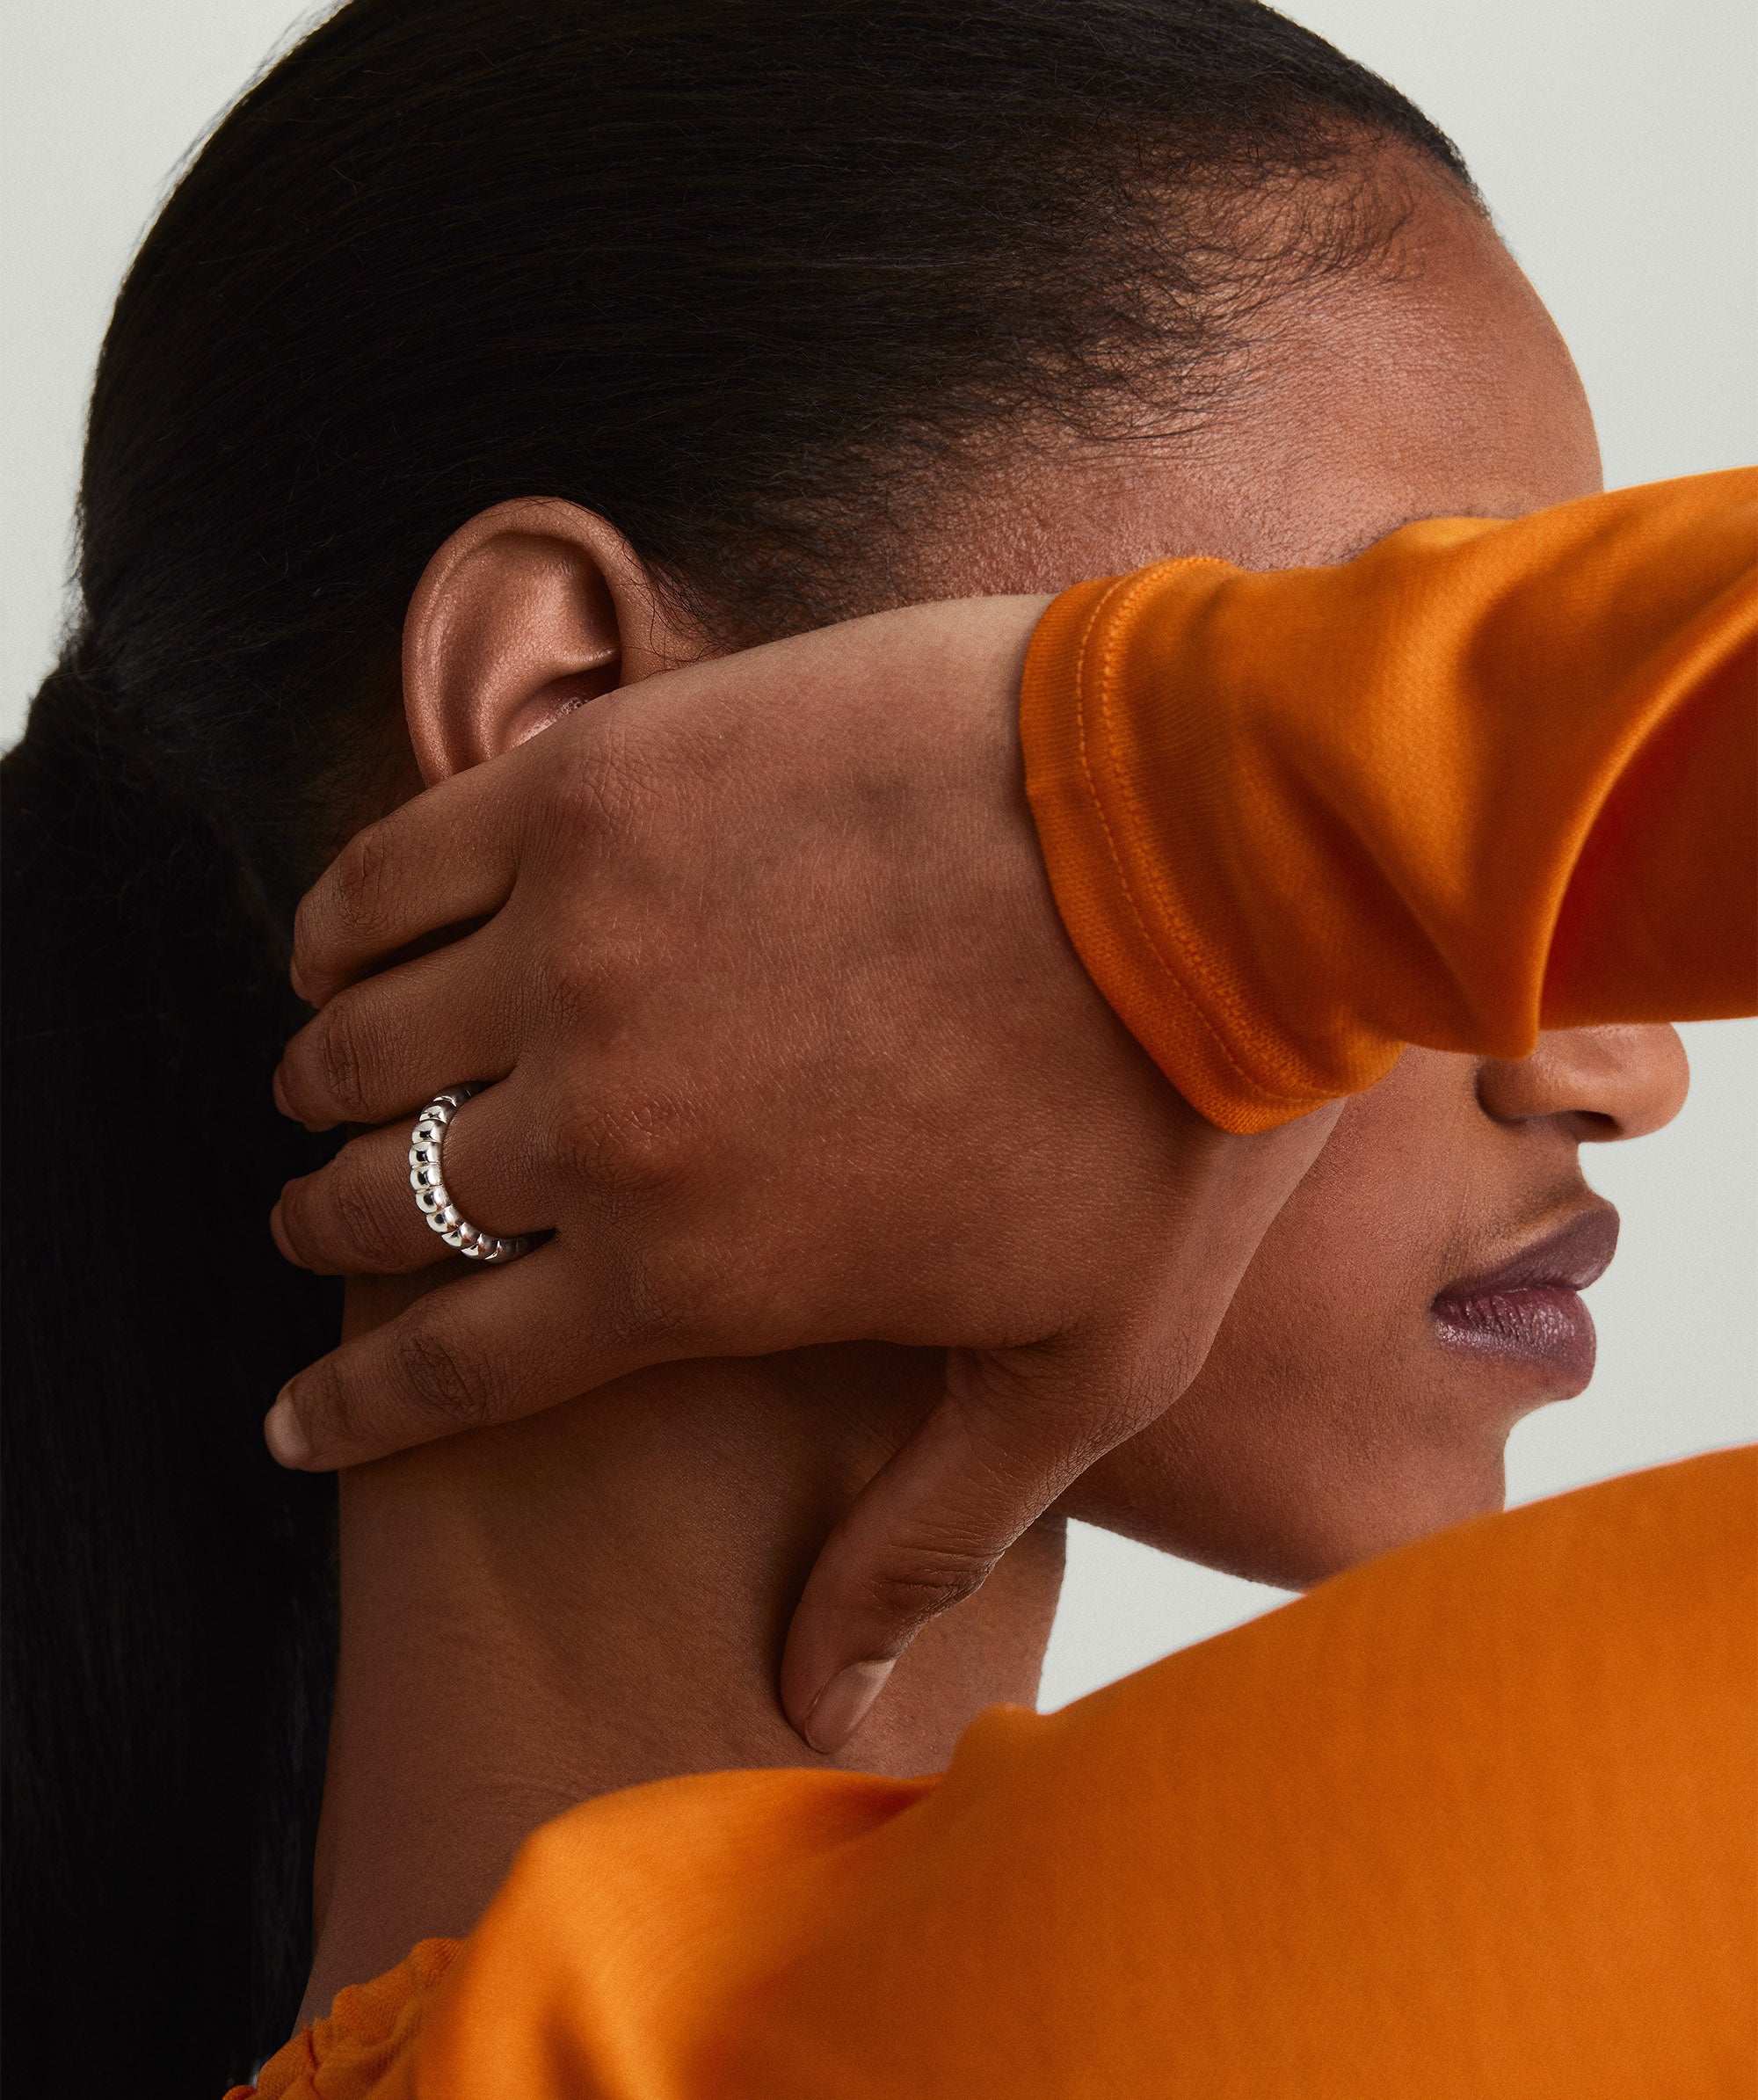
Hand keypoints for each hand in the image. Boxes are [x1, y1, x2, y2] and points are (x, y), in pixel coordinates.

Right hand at [271, 595, 1338, 1748]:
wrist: (1206, 840)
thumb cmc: (1165, 1107)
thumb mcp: (1076, 1368)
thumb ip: (925, 1534)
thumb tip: (827, 1706)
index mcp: (690, 1270)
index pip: (455, 1368)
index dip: (355, 1410)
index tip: (291, 1425)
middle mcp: (599, 1113)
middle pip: (391, 1200)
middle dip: (331, 1232)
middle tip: (314, 1227)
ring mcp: (582, 935)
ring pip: (368, 1037)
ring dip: (329, 1080)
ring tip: (325, 1086)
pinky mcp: (599, 783)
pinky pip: (396, 865)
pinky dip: (343, 921)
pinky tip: (338, 945)